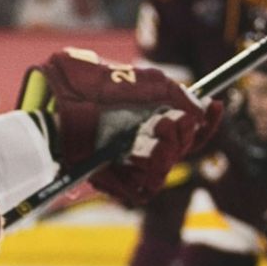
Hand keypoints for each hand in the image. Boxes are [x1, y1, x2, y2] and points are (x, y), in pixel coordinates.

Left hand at [18, 50, 223, 206]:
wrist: (49, 105)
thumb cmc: (79, 87)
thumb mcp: (127, 79)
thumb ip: (164, 91)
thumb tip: (196, 105)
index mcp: (143, 119)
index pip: (184, 127)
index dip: (204, 119)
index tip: (217, 103)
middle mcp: (138, 143)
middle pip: (182, 148)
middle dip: (189, 132)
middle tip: (181, 117)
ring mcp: (126, 163)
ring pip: (167, 167)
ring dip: (174, 146)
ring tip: (166, 126)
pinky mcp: (113, 180)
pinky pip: (145, 186)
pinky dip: (155, 165)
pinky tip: (155, 144)